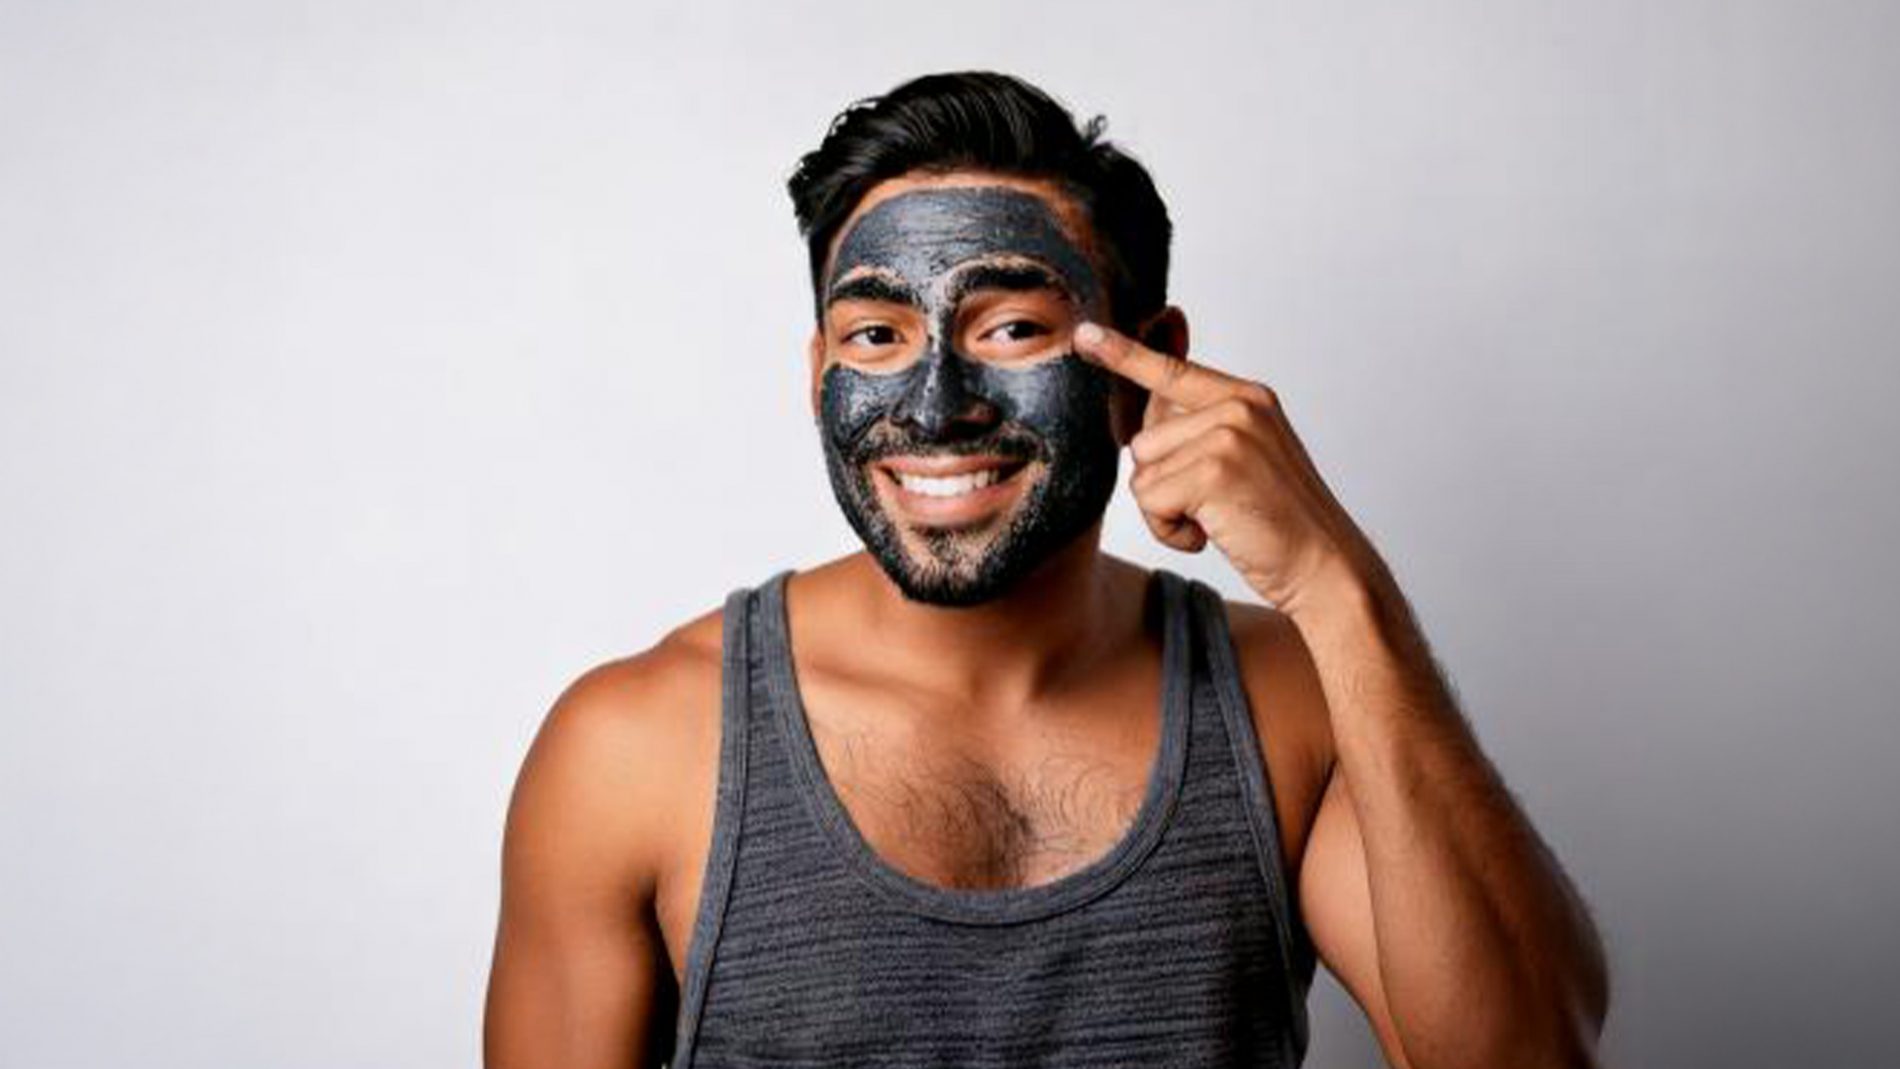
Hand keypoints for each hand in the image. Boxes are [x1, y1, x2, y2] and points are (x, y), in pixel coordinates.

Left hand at [1073, 319, 1380, 614]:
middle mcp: (1239, 407)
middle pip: (1144, 440)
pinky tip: (1210, 536)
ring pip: (1142, 473)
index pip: (1172, 370)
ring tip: (1217, 520)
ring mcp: (1227, 435)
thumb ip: (1200, 429)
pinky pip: (1150, 501)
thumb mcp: (1246, 458)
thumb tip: (1147, 412)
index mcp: (1248, 398)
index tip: (1085, 333)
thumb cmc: (1281, 522)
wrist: (1327, 566)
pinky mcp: (1213, 471)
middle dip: (1164, 484)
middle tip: (1214, 506)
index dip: (1123, 353)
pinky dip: (1169, 531)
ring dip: (1165, 511)